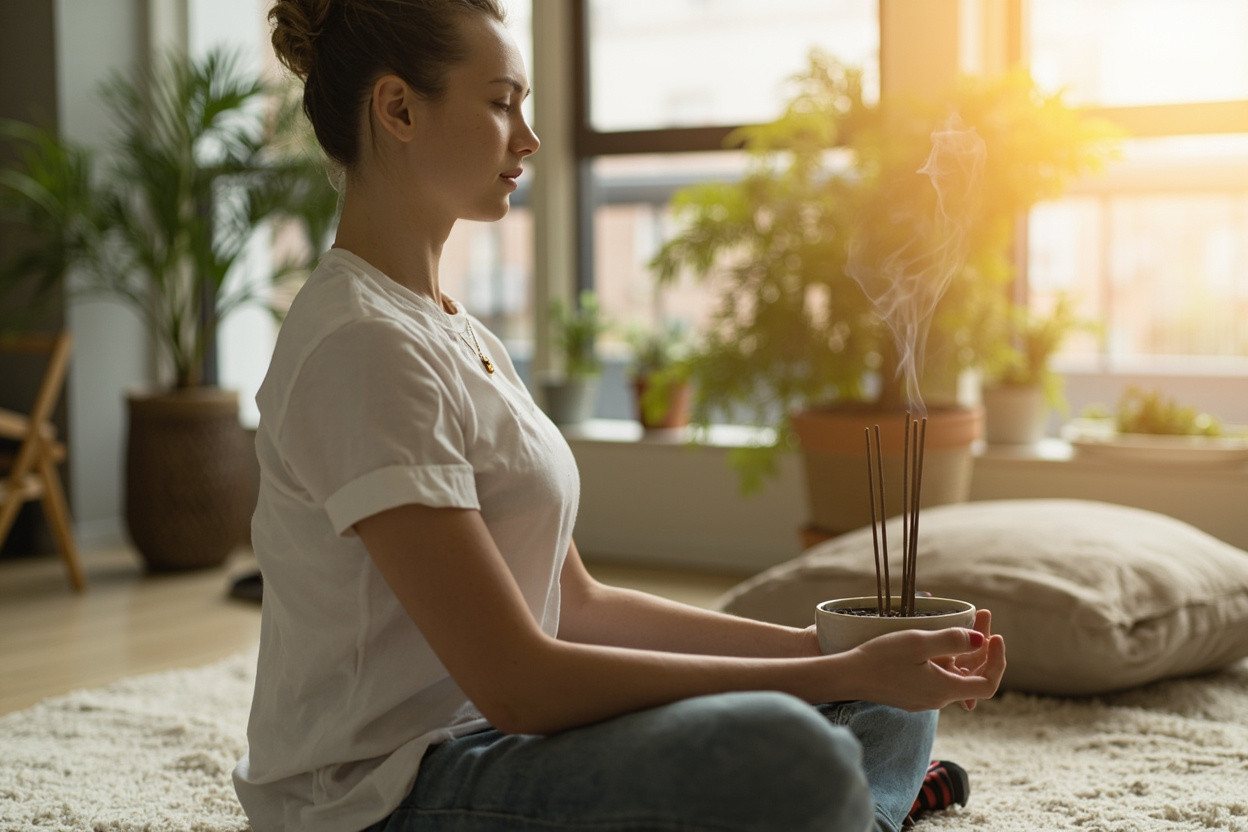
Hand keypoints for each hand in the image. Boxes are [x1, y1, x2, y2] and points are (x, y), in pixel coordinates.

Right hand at [842, 620, 1005, 712]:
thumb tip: (981, 640)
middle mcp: (937, 699)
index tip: (995, 636)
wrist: (848, 677)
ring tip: (964, 625)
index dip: (998, 661)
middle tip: (981, 618)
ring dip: (964, 653)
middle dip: (982, 648)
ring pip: (955, 677)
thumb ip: (952, 640)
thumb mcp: (918, 642)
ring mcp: (924, 699)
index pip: (988, 684)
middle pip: (973, 677)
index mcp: (944, 689)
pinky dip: (947, 661)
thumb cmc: (881, 657)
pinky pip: (939, 679)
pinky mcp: (911, 695)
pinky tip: (938, 643)